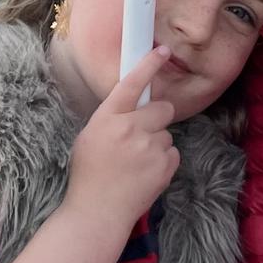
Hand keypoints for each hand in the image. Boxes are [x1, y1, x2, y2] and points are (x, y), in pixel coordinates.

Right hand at [62, 46, 179, 225]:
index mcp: (108, 118)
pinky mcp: (165, 165)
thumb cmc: (90, 174)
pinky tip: (144, 173)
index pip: (131, 84)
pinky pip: (172, 152)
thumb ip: (112, 116)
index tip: (163, 50)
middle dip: (156, 117)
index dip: (148, 65)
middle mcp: (130, 129)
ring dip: (156, 143)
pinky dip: (162, 161)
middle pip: (162, 108)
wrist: (98, 212)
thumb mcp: (90, 136)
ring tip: (136, 162)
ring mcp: (149, 148)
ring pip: (166, 132)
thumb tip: (132, 103)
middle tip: (141, 134)